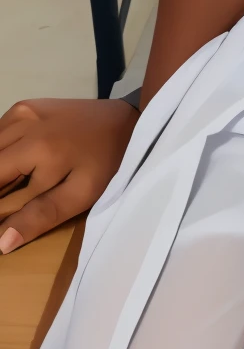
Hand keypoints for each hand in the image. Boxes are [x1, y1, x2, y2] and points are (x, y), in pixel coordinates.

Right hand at [0, 97, 136, 252]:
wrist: (126, 121)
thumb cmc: (107, 161)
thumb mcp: (81, 194)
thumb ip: (41, 216)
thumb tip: (1, 242)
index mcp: (36, 148)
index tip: (6, 214)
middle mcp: (24, 123)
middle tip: (13, 200)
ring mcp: (24, 111)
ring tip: (14, 187)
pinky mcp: (27, 106)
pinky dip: (0, 152)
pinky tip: (13, 165)